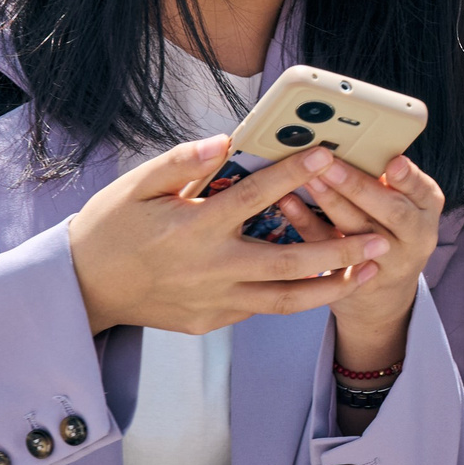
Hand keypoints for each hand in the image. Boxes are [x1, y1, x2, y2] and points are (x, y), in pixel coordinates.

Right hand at [67, 140, 389, 335]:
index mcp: (193, 229)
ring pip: (283, 300)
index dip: (292, 174)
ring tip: (368, 270)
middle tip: (378, 237)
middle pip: (287, 263)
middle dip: (338, 251)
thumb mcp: (137, 184)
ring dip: (330, 286)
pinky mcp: (210, 322)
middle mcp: (209, 269)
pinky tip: (323, 282)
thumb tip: (225, 142)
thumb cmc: (112, 226)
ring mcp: (212, 302)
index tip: (326, 154)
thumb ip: (182, 162)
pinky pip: (260, 310)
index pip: (254, 197)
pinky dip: (294, 298)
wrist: (85, 286)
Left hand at [297, 153, 446, 371]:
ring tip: (307, 177)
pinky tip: (288, 203)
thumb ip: (384, 178)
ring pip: (357, 233)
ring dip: (331, 202)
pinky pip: (328, 253)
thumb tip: (349, 136)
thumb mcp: (404, 204)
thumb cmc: (390, 230)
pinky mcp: (356, 281)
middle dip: (358, 186)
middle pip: (391, 212)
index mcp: (427, 209)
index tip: (392, 162)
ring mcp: (387, 264)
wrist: (385, 293)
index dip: (408, 177)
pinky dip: (307, 224)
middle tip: (329, 162)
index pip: (422, 190)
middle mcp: (414, 237)